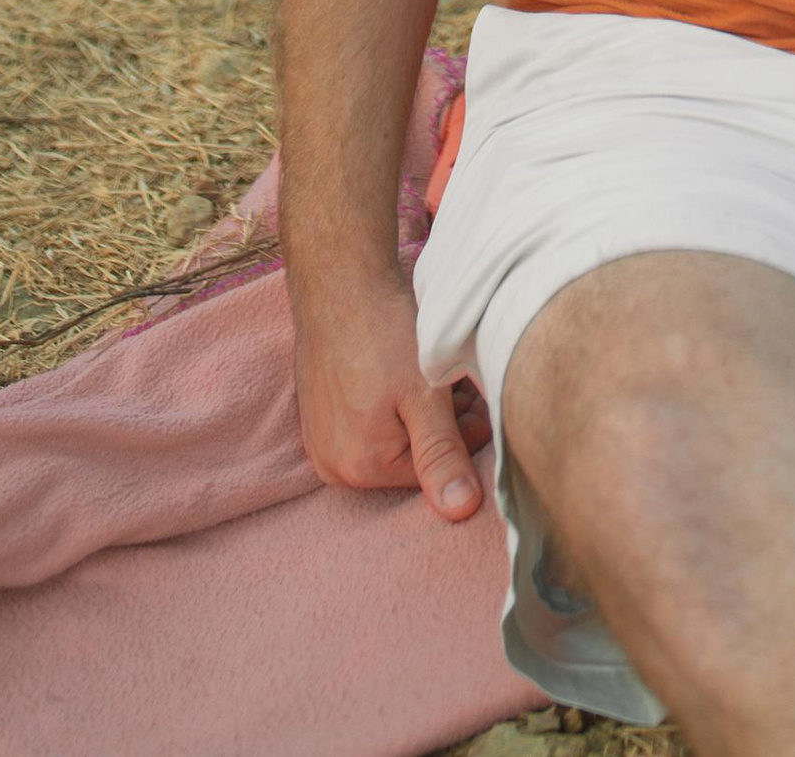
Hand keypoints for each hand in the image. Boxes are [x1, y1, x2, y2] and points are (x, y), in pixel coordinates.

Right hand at [292, 261, 488, 521]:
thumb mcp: (424, 394)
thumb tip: (460, 512)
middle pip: (410, 460)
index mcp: (360, 468)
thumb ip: (442, 456)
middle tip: (459, 382)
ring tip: (432, 372)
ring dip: (420, 414)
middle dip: (443, 426)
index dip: (464, 437)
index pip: (434, 474)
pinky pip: (366, 426)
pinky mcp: (318, 417)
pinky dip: (391, 405)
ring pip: (391, 441)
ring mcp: (321, 441)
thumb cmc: (382, 331)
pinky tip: (401, 370)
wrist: (337, 281)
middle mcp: (333, 465)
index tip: (477, 399)